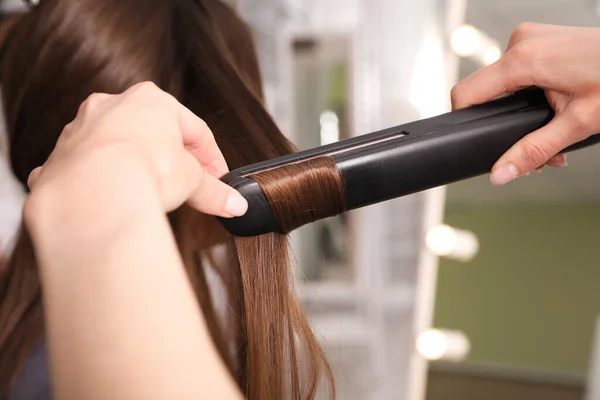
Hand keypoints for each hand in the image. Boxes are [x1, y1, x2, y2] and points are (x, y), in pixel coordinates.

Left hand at [26, 81, 246, 216]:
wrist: (93, 191)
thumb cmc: (146, 170)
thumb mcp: (193, 181)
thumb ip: (214, 192)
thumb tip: (236, 206)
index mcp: (152, 100)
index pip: (194, 129)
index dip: (211, 158)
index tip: (218, 180)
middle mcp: (112, 106)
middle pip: (153, 134)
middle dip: (173, 160)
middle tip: (188, 187)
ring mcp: (81, 129)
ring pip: (117, 148)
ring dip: (135, 168)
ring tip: (150, 195)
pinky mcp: (60, 157)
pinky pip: (88, 168)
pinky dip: (102, 182)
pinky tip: (114, 200)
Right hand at [451, 23, 599, 184]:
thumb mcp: (577, 124)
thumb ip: (533, 151)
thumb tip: (501, 172)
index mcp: (523, 59)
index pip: (466, 93)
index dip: (466, 121)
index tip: (476, 138)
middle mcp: (521, 42)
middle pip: (488, 93)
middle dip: (507, 125)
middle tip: (539, 148)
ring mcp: (530, 38)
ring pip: (504, 83)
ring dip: (522, 113)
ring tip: (554, 131)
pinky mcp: (539, 40)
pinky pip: (519, 71)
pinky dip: (531, 94)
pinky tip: (553, 109)